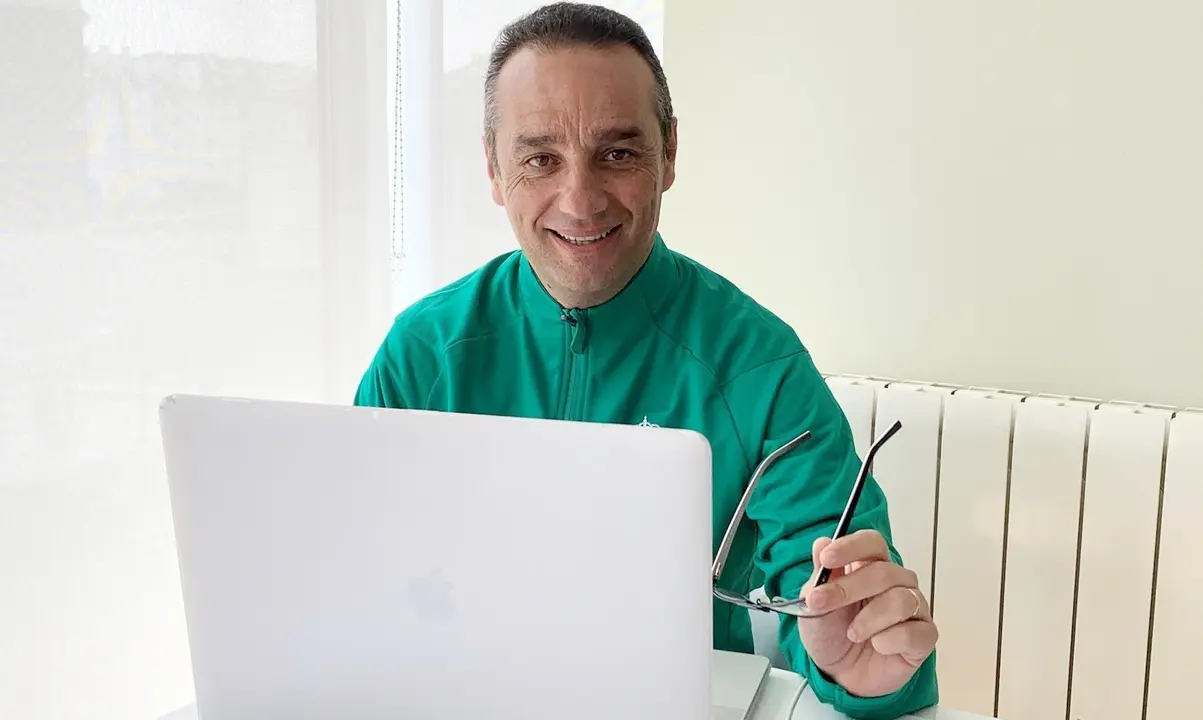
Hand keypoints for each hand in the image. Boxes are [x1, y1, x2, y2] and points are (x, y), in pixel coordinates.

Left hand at [797, 529, 937, 697]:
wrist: (839, 674)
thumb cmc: (831, 633)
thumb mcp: (815, 605)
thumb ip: (820, 575)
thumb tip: (821, 543)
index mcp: (869, 566)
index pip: (871, 543)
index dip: (851, 547)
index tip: (826, 559)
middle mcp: (897, 582)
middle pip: (884, 572)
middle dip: (847, 589)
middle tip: (821, 604)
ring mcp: (914, 608)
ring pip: (901, 600)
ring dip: (868, 619)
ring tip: (853, 633)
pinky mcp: (924, 636)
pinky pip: (914, 632)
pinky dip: (888, 641)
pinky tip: (877, 646)